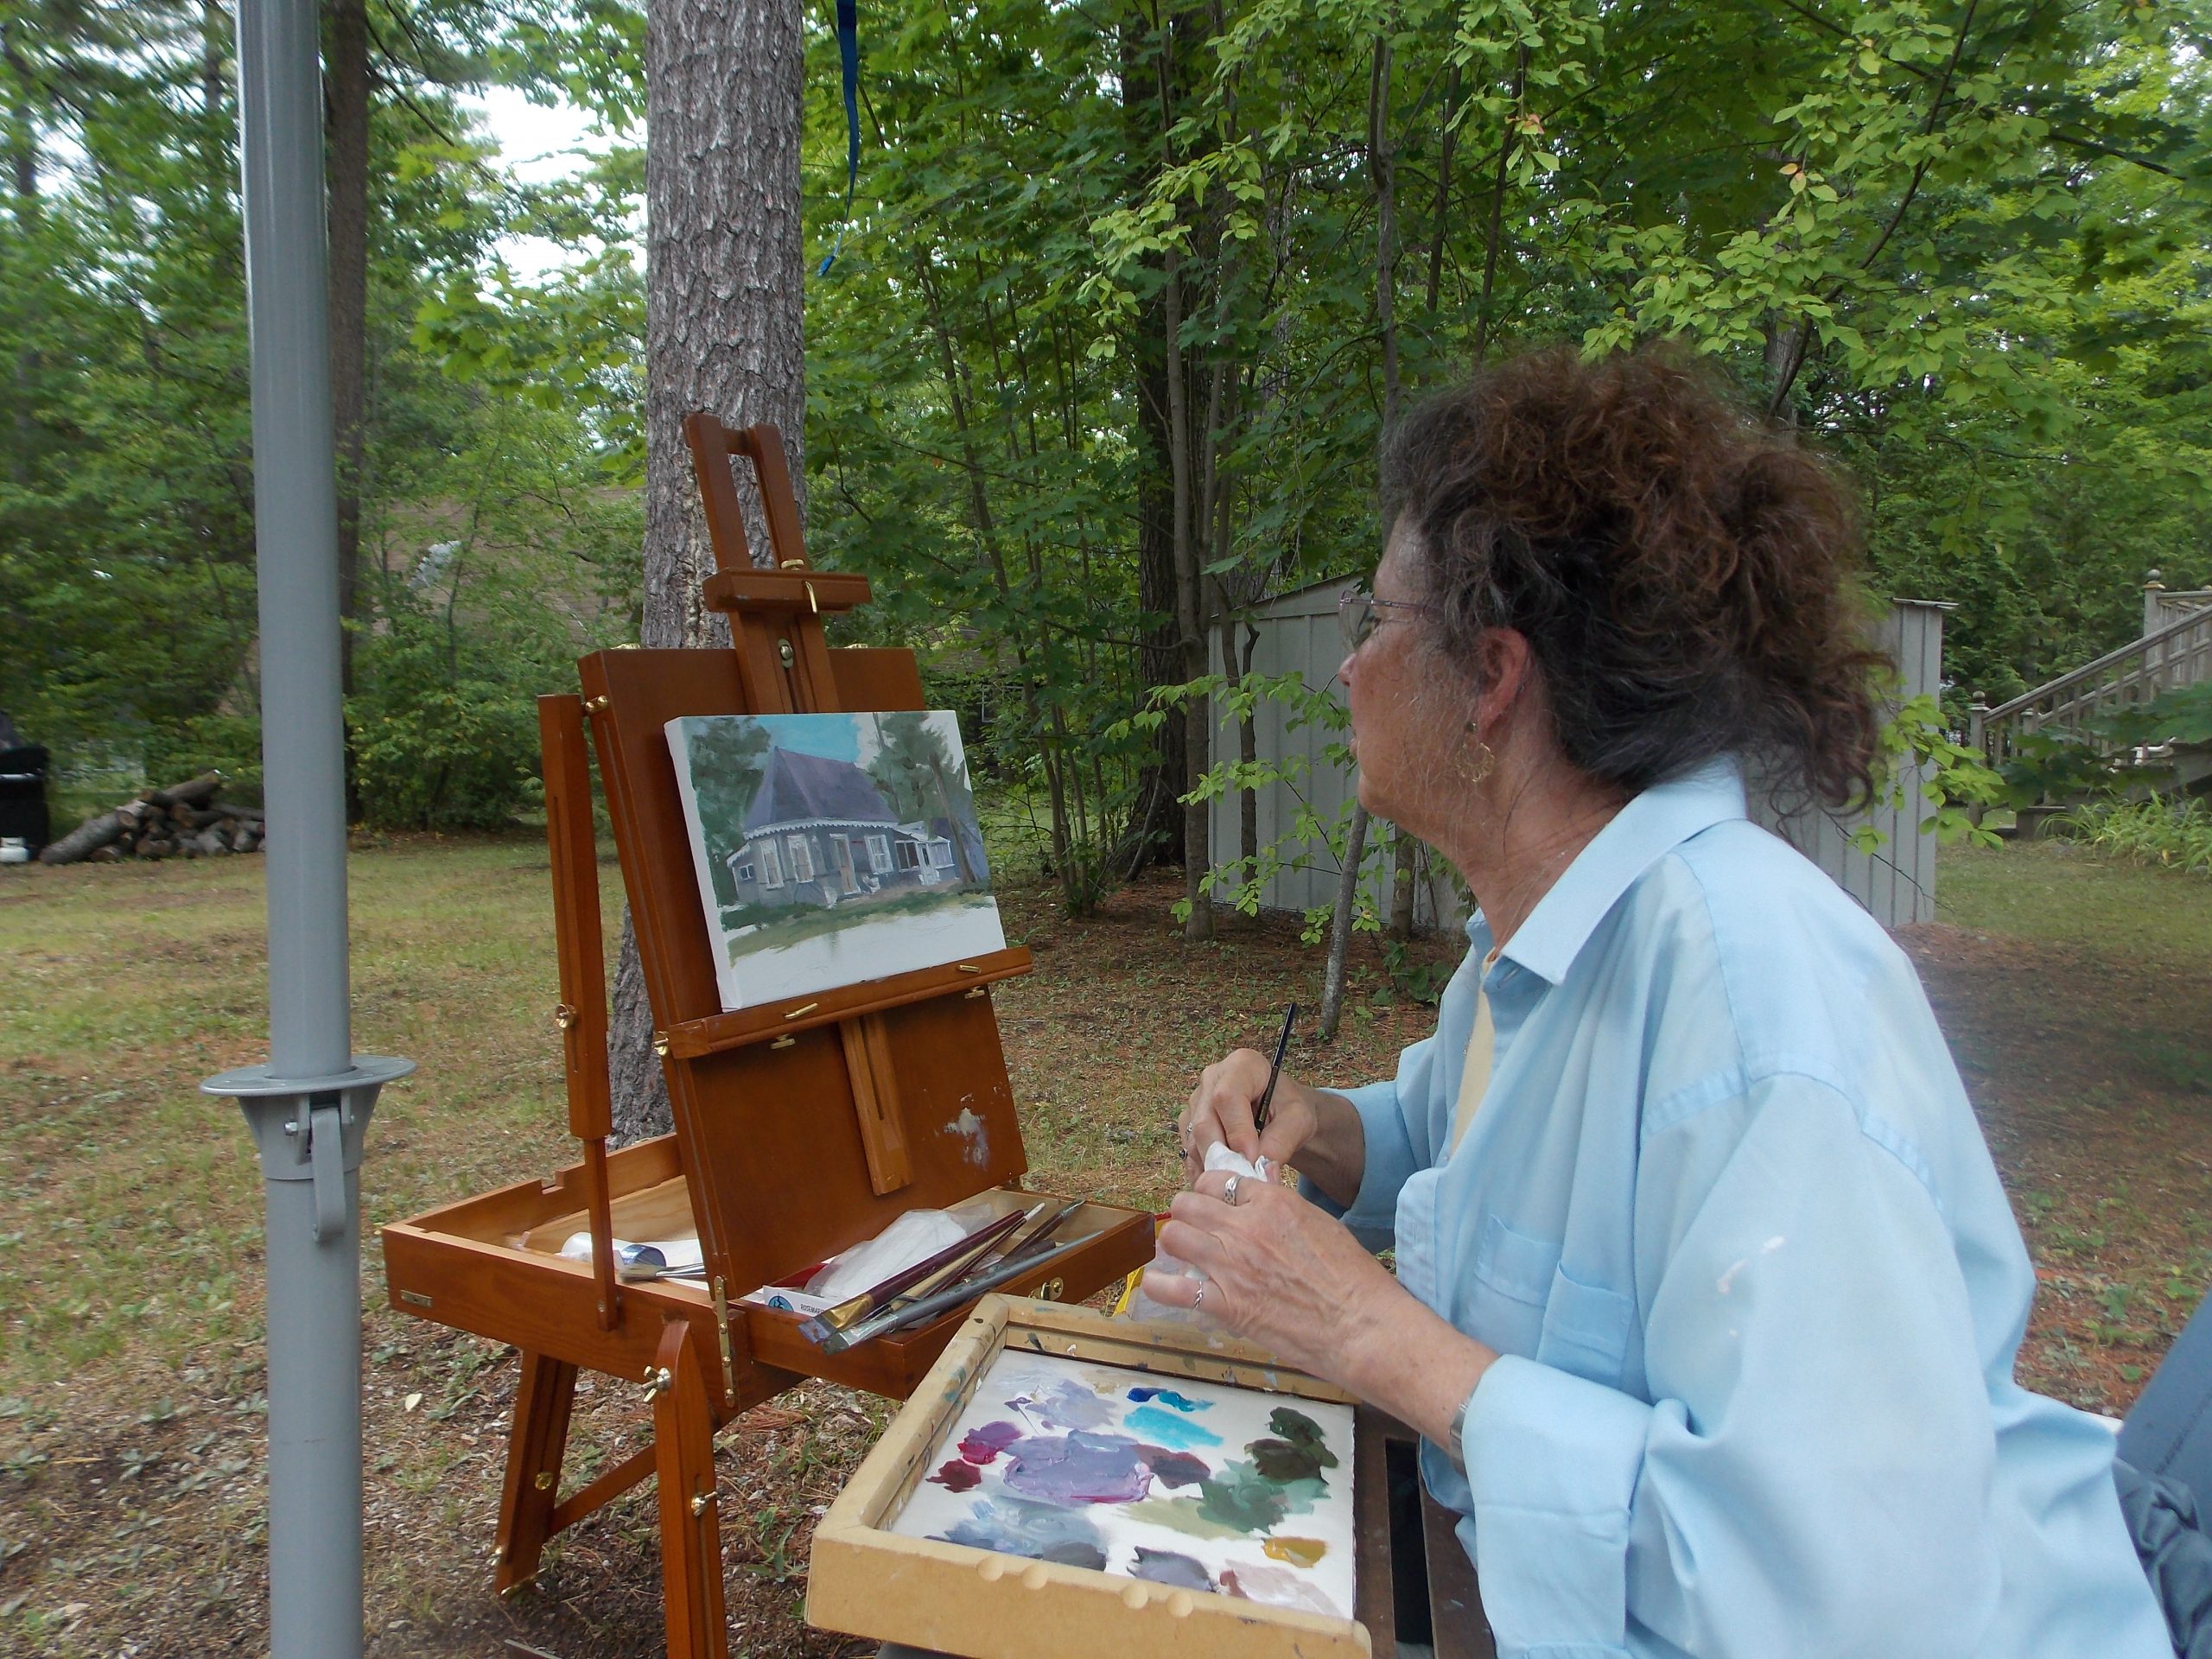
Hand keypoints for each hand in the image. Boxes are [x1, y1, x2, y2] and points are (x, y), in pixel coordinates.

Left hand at [1143, 1167, 1408, 1386]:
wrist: (1361, 1327)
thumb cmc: (1352, 1278)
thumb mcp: (1320, 1223)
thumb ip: (1283, 1202)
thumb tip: (1262, 1181)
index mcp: (1272, 1202)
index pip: (1219, 1180)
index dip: (1210, 1191)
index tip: (1212, 1204)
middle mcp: (1245, 1227)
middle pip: (1188, 1203)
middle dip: (1187, 1213)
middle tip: (1194, 1228)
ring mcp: (1232, 1266)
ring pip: (1174, 1236)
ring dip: (1174, 1243)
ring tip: (1181, 1253)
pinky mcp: (1226, 1306)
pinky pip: (1172, 1289)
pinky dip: (1159, 1285)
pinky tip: (1160, 1285)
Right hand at [1178, 1049, 1316, 1185]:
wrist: (1280, 1115)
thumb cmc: (1289, 1111)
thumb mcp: (1299, 1121)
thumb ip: (1282, 1140)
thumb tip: (1260, 1166)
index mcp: (1242, 1065)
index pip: (1226, 1097)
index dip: (1237, 1130)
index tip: (1252, 1158)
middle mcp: (1212, 1078)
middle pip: (1205, 1122)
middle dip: (1223, 1156)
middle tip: (1244, 1179)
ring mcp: (1196, 1101)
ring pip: (1194, 1141)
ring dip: (1214, 1167)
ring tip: (1239, 1182)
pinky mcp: (1189, 1124)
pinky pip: (1189, 1152)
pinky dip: (1205, 1171)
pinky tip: (1224, 1181)